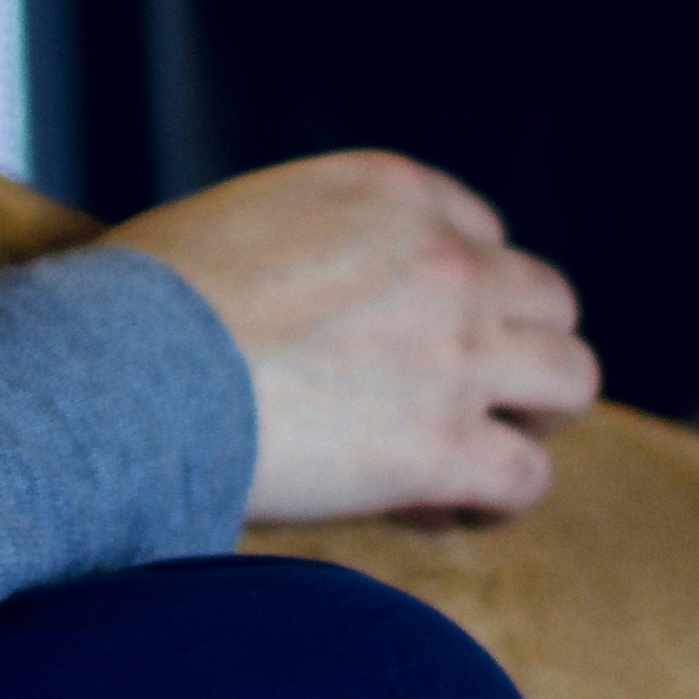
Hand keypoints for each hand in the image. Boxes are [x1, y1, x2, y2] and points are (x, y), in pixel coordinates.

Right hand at [105, 150, 596, 522]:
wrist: (127, 371)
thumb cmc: (142, 301)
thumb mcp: (238, 217)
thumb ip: (304, 237)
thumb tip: (290, 288)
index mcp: (390, 191)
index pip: (479, 228)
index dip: (460, 284)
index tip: (421, 328)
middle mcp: (444, 261)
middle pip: (548, 299)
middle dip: (520, 344)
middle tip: (472, 391)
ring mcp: (455, 353)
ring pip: (571, 379)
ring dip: (536, 414)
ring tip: (486, 447)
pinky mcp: (443, 447)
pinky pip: (526, 477)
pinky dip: (498, 497)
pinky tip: (448, 506)